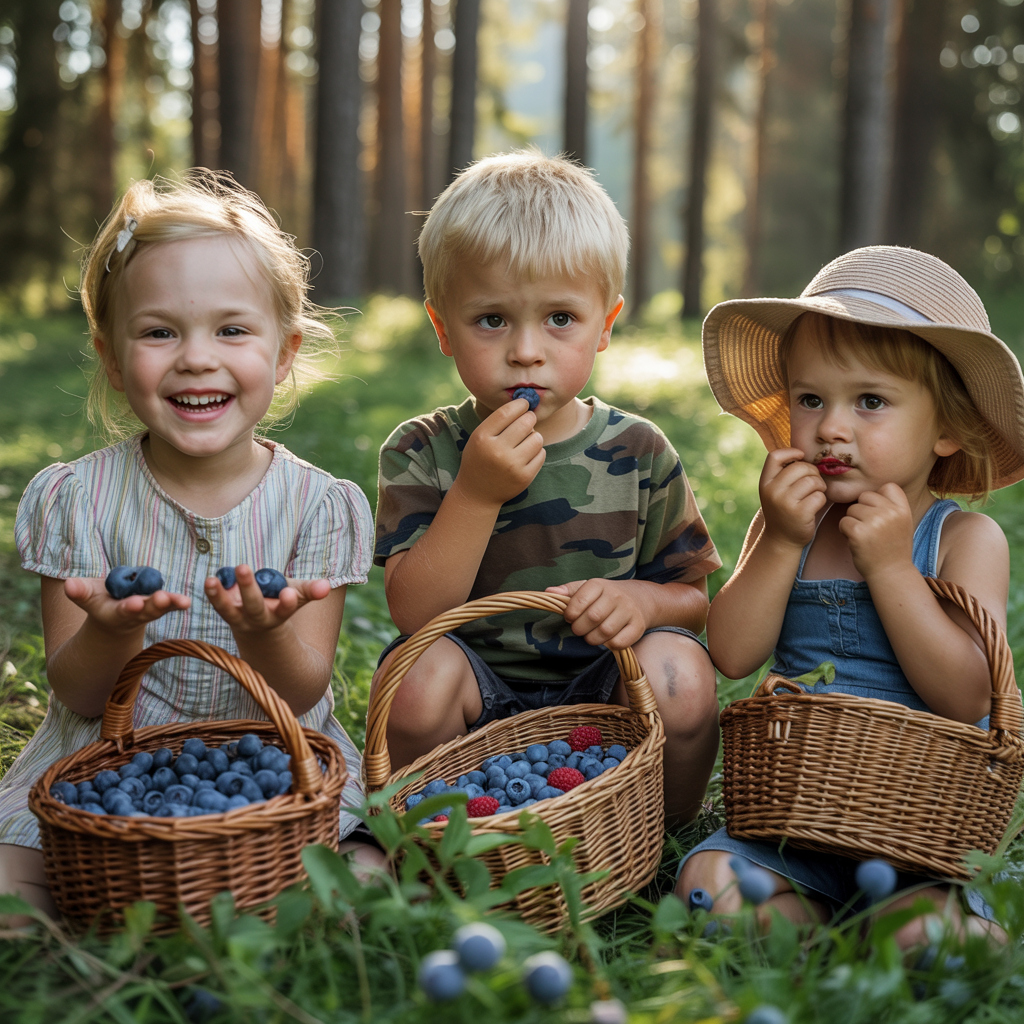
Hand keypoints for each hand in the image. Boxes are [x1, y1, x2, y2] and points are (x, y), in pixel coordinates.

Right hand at [63, 577, 189, 634]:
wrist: (115, 615)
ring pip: (162, 608)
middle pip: (146, 611)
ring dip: (172, 604)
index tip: (133, 604)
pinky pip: (172, 603)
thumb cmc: (99, 601)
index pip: (121, 610)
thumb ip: (80, 592)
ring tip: (183, 602)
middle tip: (161, 599)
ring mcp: (150, 610)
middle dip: (154, 605)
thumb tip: (69, 584)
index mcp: (115, 614)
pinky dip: (178, 602)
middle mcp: (135, 614)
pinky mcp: (163, 604)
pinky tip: (187, 601)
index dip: (127, 607)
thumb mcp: (87, 596)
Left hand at [205, 563, 329, 634]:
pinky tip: (210, 580)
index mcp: (280, 614)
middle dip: (248, 589)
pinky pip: (217, 604)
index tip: (288, 594)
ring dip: (218, 597)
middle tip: (243, 567)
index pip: (285, 609)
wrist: (261, 625)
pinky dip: (212, 593)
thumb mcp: (300, 595)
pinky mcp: (226, 611)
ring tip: (210, 581)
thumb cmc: (282, 601)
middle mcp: (258, 618)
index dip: (287, 603)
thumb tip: (326, 586)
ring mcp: (239, 617)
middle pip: (254, 606)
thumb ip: (312, 590)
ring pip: (228, 610)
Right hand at [456, 399, 545, 507]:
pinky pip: (541, 454)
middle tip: (527, 421)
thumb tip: (525, 402)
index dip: (519, 404)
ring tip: (525, 442)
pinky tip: (526, 455)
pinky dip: (537, 452)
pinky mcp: (524, 477)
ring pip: (537, 438)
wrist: (478, 493)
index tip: (524, 403)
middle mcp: (497, 451)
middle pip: (525, 423)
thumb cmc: (480, 459)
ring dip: (534, 436)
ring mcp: (512, 466)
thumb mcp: (479, 438)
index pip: (506, 413)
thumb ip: (497, 421)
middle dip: (529, 419)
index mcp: (482, 438)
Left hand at [545, 578, 649, 648]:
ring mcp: (629, 610)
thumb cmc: (605, 595)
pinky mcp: (638, 626)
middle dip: (579, 628)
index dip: (570, 614)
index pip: (578, 602)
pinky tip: (606, 639)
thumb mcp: (587, 588)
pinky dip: (609, 645)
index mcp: (599, 584)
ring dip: (592, 638)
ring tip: (591, 635)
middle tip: (579, 629)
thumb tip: (548, 591)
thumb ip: (568, 590)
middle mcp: (616, 595)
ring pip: (605, 632)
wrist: (640, 598)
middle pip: (592, 618)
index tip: (570, 617)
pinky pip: (619, 642)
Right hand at [758, 448, 826, 548]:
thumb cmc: (782, 510)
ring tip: (814, 494)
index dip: (791, 453)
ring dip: (819, 487)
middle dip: (813, 472)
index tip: (800, 458)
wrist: (781, 539)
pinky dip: (821, 500)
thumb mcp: (774, 491)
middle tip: (813, 482)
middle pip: (800, 467)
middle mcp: (772, 491)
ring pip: (812, 481)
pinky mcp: (800, 513)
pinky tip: (815, 506)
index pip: (775, 456)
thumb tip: (802, 452)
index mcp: (765, 482)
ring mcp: (785, 502)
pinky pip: (819, 496)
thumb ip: (783, 473)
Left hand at [838, 483, 914, 580]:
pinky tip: (856, 541)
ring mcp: (875, 521)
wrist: (891, 573)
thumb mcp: (902, 522)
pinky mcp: (859, 532)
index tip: (880, 513)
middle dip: (862, 510)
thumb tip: (870, 491)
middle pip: (865, 496)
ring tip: (865, 536)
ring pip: (852, 509)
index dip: (879, 498)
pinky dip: (845, 531)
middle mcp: (890, 512)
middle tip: (870, 528)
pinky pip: (843, 521)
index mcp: (903, 509)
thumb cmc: (893, 548)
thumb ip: (891, 506)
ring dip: (853, 521)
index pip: (888, 486)